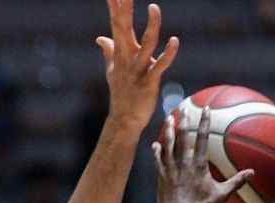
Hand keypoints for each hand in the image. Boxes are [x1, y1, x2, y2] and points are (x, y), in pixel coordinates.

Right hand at [96, 0, 178, 134]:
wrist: (124, 120)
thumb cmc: (121, 94)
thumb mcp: (112, 70)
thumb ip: (108, 51)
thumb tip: (99, 38)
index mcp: (121, 52)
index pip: (116, 23)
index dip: (115, 5)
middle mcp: (127, 57)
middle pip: (125, 27)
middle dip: (124, 8)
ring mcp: (138, 69)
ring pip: (146, 44)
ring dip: (151, 26)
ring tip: (154, 7)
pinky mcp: (149, 81)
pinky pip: (160, 65)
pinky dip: (168, 54)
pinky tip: (174, 40)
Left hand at [152, 107, 253, 202]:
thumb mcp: (221, 195)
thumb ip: (236, 182)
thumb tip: (252, 173)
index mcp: (199, 164)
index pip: (202, 138)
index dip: (204, 121)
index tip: (205, 108)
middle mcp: (184, 162)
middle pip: (183, 136)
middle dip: (184, 120)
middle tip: (184, 108)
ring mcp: (171, 168)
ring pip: (168, 144)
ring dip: (168, 130)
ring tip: (168, 118)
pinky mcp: (161, 175)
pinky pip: (158, 160)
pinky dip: (157, 151)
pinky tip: (155, 144)